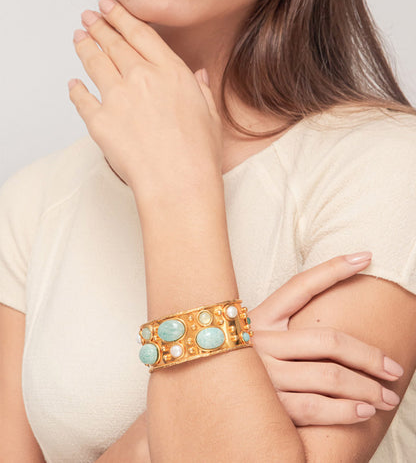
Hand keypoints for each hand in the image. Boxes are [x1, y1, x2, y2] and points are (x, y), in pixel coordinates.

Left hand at [68, 0, 222, 201]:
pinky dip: (75, 89)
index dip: (121, 17)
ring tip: (79, 38)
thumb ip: (200, 89)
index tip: (108, 7)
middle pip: (113, 43)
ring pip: (94, 63)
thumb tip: (198, 76)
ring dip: (84, 47)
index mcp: (170, 72)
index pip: (140, 33)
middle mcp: (141, 77)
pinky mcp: (99, 121)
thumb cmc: (198, 154)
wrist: (179, 183)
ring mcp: (117, 98)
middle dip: (98, 26)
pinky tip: (73, 84)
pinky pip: (81, 99)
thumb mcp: (210, 114)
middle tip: (88, 18)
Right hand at [248, 253, 403, 425]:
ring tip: (388, 395)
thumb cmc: (241, 366)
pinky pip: (314, 408)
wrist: (204, 394)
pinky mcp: (266, 406)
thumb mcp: (256, 337)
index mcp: (259, 318)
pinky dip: (345, 411)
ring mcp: (263, 374)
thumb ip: (286, 329)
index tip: (366, 256)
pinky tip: (364, 411)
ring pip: (328, 376)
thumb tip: (331, 328)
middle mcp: (259, 341)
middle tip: (395, 369)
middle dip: (369, 356)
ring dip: (366, 388)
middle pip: (327, 340)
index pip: (301, 285)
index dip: (333, 268)